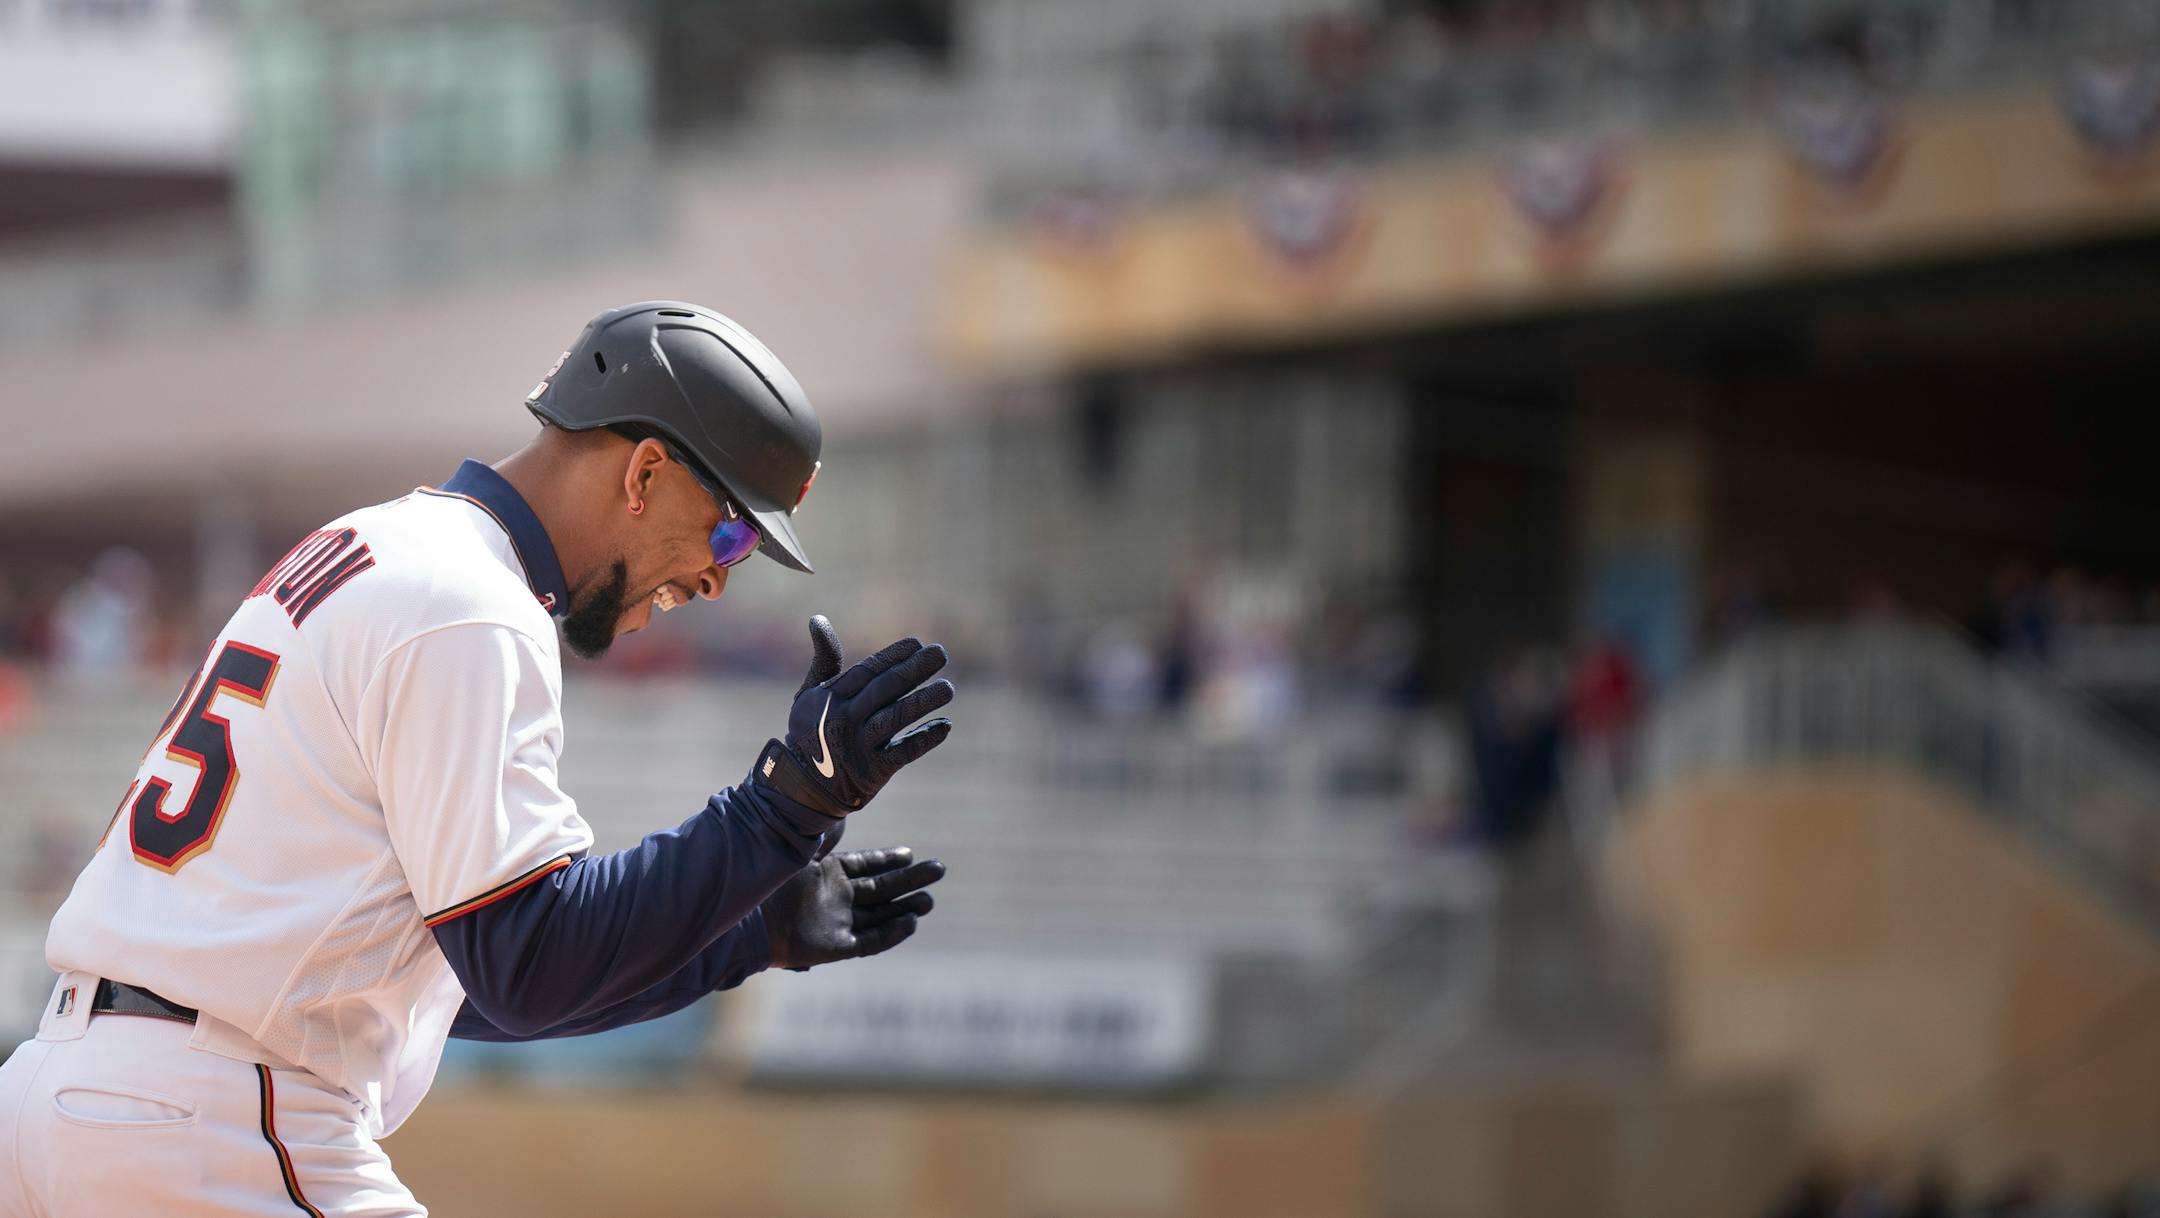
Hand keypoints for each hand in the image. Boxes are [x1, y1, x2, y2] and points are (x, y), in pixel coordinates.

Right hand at [752, 615, 954, 818]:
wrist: (803, 786)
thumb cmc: (812, 731)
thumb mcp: (809, 695)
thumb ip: (824, 660)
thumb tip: (818, 619)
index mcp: (829, 698)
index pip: (866, 671)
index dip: (892, 655)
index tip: (917, 642)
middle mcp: (842, 719)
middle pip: (883, 690)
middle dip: (914, 670)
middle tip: (940, 653)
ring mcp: (857, 747)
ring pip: (894, 719)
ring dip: (923, 702)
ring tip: (948, 688)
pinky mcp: (873, 772)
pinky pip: (902, 753)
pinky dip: (924, 739)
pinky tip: (945, 726)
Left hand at [760, 847, 944, 970]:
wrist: (749, 923)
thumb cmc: (769, 885)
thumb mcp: (799, 853)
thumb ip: (823, 837)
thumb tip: (844, 814)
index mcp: (828, 873)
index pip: (866, 864)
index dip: (888, 859)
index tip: (910, 853)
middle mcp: (837, 897)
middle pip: (882, 888)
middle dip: (910, 880)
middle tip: (938, 870)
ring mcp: (839, 922)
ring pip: (881, 914)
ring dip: (906, 907)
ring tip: (930, 899)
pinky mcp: (837, 947)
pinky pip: (871, 940)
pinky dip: (892, 933)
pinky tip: (911, 922)